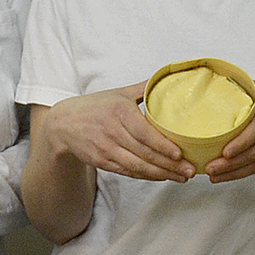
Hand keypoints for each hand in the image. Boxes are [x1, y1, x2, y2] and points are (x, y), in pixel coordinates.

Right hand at [41, 85, 195, 182]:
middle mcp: (113, 132)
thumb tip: (168, 78)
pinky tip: (162, 176)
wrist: (63, 123)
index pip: (145, 133)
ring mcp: (107, 149)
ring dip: (162, 174)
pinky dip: (146, 176)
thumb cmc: (95, 107)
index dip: (163, 146)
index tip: (181, 154)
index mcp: (120, 112)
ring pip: (138, 166)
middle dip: (170, 165)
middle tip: (190, 170)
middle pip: (145, 153)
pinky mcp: (102, 162)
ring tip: (181, 177)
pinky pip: (128, 172)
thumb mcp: (119, 93)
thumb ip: (144, 88)